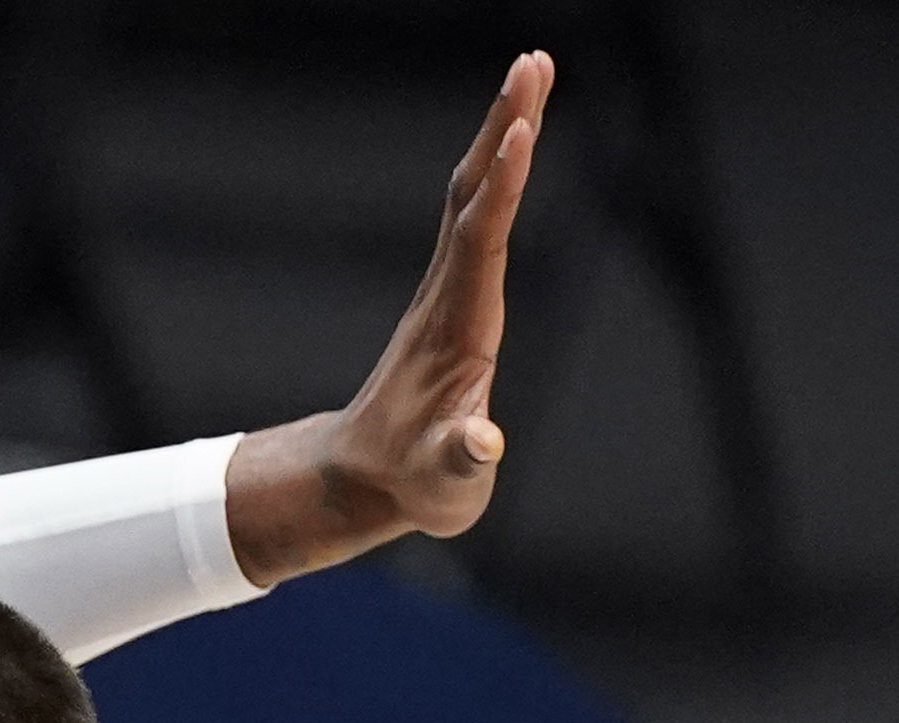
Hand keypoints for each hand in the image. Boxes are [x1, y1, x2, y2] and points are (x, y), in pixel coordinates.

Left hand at [225, 51, 552, 581]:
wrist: (364, 477)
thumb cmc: (416, 484)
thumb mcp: (447, 487)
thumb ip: (465, 462)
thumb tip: (483, 442)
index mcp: (458, 330)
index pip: (481, 243)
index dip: (503, 189)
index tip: (522, 130)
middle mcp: (448, 296)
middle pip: (475, 195)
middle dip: (505, 127)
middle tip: (534, 60)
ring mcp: (446, 289)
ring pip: (473, 194)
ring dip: (502, 131)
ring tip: (533, 70)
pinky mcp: (452, 292)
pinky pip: (477, 212)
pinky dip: (498, 166)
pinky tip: (513, 132)